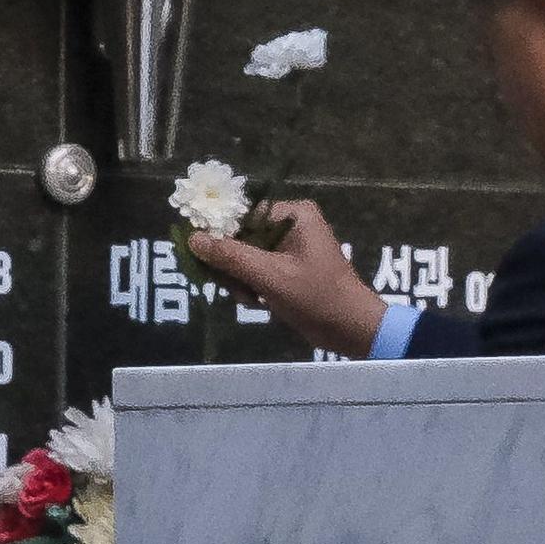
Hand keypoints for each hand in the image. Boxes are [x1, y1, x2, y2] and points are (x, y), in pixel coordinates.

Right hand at [190, 200, 388, 358]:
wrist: (351, 329)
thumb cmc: (316, 297)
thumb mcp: (270, 276)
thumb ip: (231, 256)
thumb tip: (192, 238)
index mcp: (292, 214)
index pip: (242, 216)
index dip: (221, 236)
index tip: (207, 260)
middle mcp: (291, 223)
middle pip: (242, 237)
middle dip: (234, 266)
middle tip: (237, 289)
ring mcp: (291, 246)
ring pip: (246, 256)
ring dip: (242, 280)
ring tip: (251, 300)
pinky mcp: (289, 267)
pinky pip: (258, 269)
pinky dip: (253, 286)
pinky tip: (258, 303)